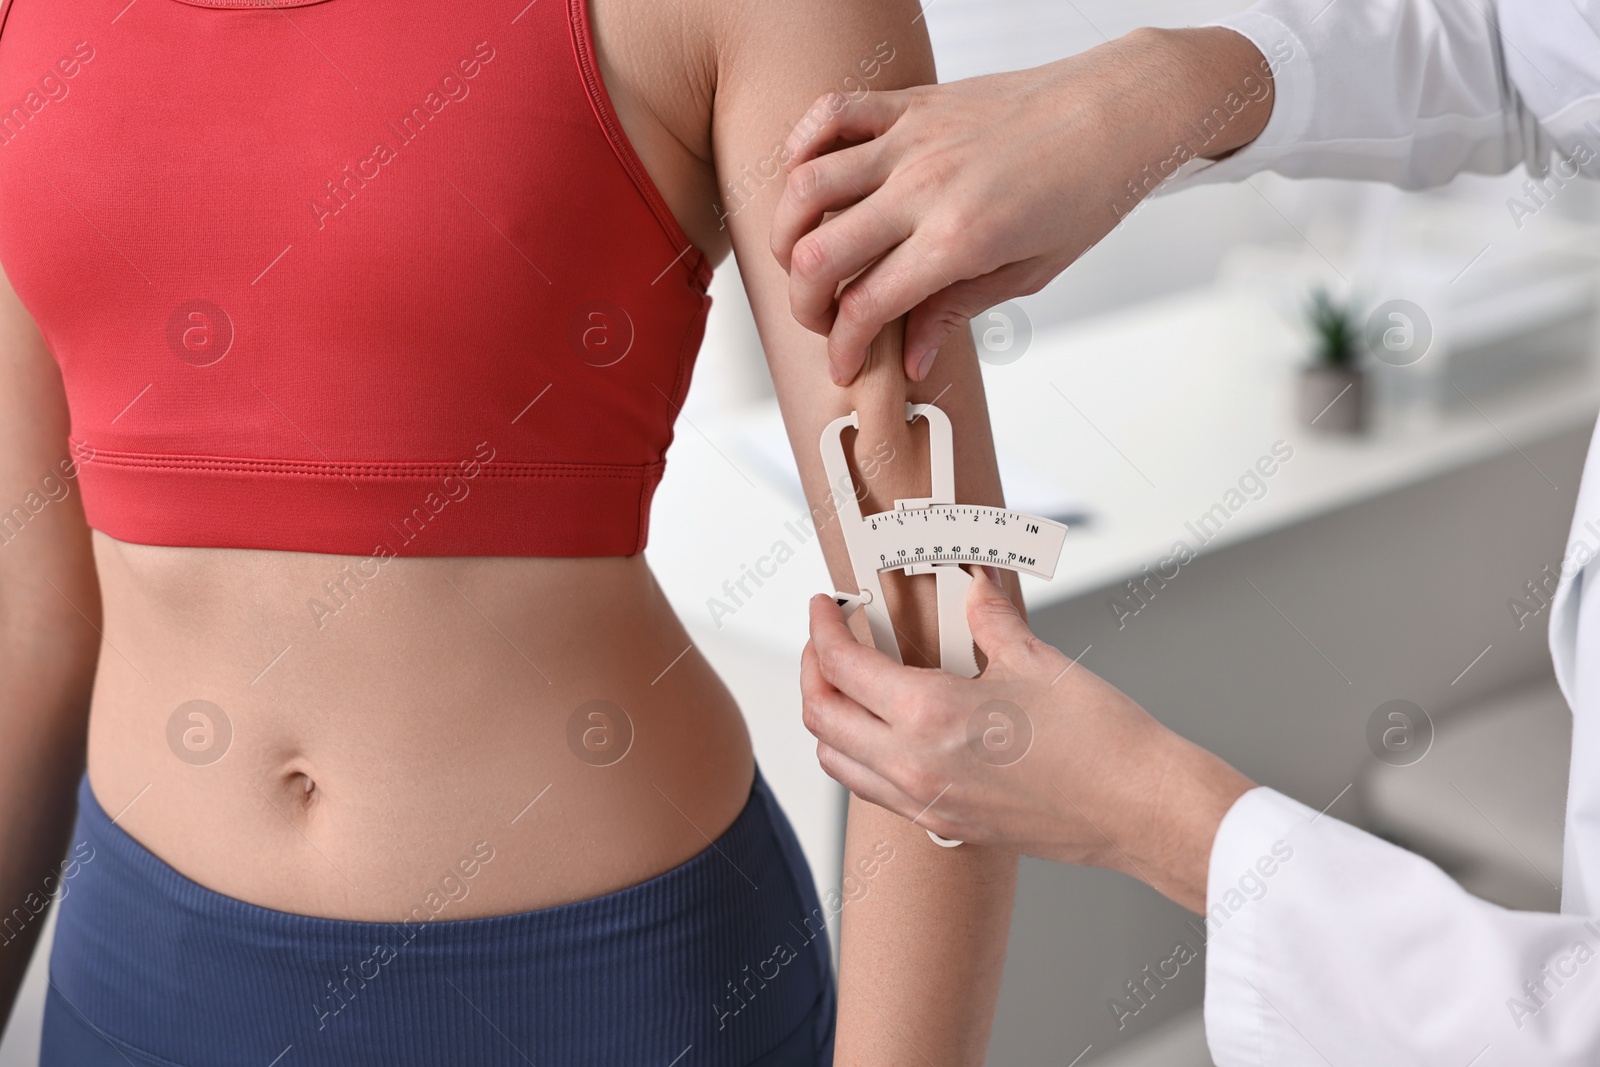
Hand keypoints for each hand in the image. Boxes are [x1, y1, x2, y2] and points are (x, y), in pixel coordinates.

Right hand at [770, 27, 1274, 385]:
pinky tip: (804, 176)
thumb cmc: (1087, 186)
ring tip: (801, 258)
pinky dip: (801, 145)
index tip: (843, 364)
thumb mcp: (1029, 271)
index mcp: (959, 240)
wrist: (1118, 109)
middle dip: (804, 302)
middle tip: (819, 319)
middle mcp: (925, 188)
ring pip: (807, 186)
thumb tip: (915, 356)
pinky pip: (831, 114)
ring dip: (787, 234)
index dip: (842, 347)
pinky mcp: (911, 103)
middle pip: (819, 253)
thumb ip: (958, 310)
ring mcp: (912, 140)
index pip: (867, 306)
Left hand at [801, 569, 1254, 911]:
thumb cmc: (1100, 741)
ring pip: (837, 761)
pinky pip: (873, 791)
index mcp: (928, 716)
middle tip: (827, 638)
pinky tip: (887, 730)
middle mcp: (913, 766)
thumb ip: (989, 618)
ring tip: (848, 684)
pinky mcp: (946, 825)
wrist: (1140, 810)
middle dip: (813, 669)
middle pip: (822, 716)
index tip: (825, 606)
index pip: (842, 666)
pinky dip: (859, 755)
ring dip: (829, 718)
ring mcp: (926, 803)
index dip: (822, 628)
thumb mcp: (1035, 660)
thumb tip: (976, 585)